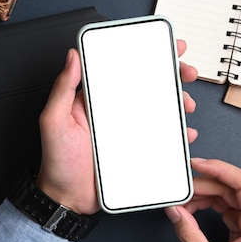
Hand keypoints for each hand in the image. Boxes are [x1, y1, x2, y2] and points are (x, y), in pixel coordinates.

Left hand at [37, 41, 197, 214]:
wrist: (68, 198)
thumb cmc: (57, 160)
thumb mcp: (53, 120)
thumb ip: (63, 88)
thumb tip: (72, 56)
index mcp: (95, 98)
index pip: (121, 68)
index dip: (142, 53)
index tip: (161, 43)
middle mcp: (114, 110)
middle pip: (147, 84)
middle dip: (171, 73)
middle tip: (185, 71)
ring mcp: (128, 129)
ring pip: (159, 108)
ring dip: (178, 101)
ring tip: (186, 104)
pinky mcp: (137, 148)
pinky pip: (161, 136)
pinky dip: (177, 132)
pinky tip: (185, 132)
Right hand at [165, 158, 240, 241]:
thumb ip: (190, 236)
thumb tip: (176, 212)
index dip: (218, 169)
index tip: (198, 164)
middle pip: (233, 184)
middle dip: (204, 185)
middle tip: (182, 192)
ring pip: (229, 190)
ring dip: (205, 193)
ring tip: (185, 203)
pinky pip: (229, 199)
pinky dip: (210, 201)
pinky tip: (195, 206)